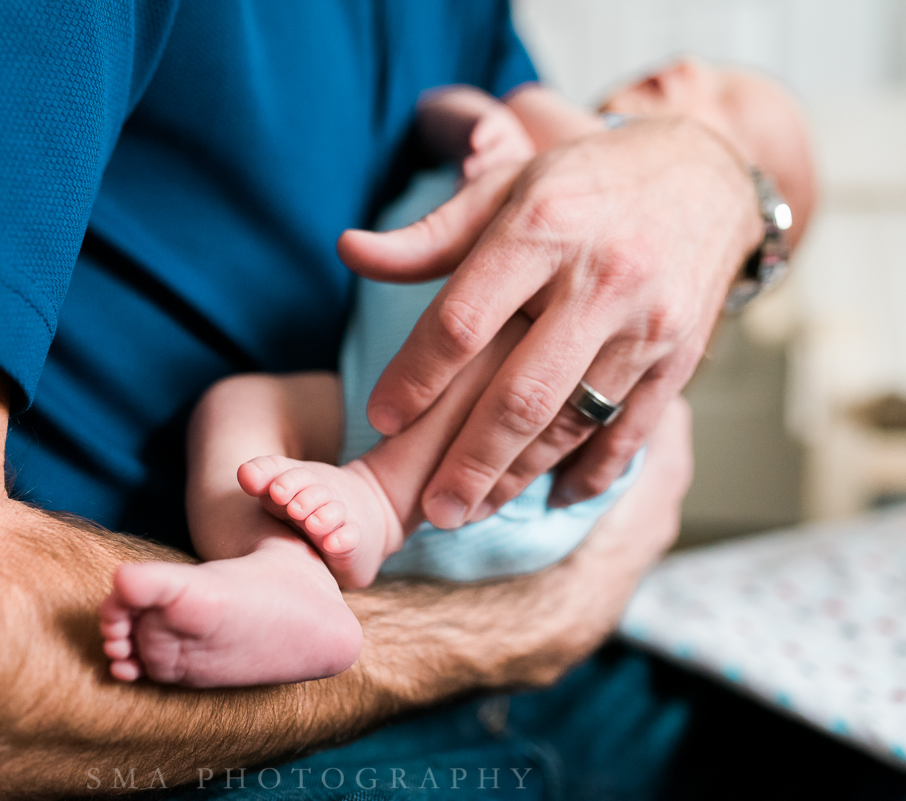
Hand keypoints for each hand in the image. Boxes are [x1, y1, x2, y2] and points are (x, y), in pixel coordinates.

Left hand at [339, 117, 760, 527]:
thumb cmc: (585, 183)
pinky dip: (592, 472)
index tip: (381, 417)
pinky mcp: (684, 355)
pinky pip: (631, 430)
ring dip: (519, 477)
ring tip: (472, 510)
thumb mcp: (506, 187)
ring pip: (573, 422)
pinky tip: (554, 498)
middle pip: (521, 394)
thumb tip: (349, 251)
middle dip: (469, 462)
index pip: (462, 320)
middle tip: (430, 510)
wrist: (708, 173)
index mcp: (542, 228)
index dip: (415, 377)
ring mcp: (649, 324)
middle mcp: (600, 279)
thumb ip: (429, 235)